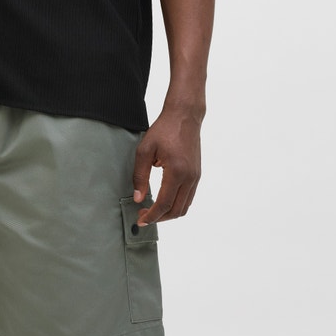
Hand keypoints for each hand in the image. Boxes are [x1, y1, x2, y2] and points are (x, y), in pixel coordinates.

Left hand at [132, 107, 201, 226]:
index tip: (140, 220)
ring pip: (185, 207)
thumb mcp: (145, 150)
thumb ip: (140, 176)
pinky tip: (164, 200)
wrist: (184, 116)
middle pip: (176, 211)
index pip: (164, 204)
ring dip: (169, 213)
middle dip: (159, 218)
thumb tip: (139, 198)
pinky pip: (188, 197)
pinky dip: (177, 204)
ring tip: (153, 210)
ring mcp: (196, 177)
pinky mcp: (197, 174)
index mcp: (177, 172)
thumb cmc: (163, 130)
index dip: (151, 216)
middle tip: (144, 216)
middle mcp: (190, 178)